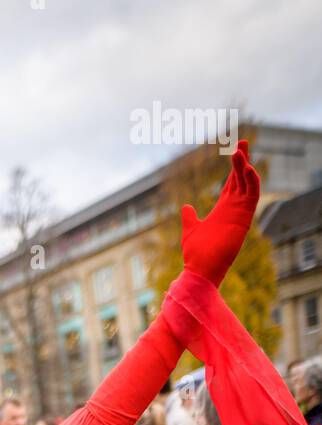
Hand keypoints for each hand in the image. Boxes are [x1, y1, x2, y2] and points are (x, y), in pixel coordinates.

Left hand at [181, 139, 260, 286]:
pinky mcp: (244, 218)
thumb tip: (186, 207)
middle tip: (243, 140)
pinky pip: (253, 195)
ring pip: (248, 183)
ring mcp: (240, 212)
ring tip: (239, 150)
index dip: (235, 166)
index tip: (236, 149)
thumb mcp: (191, 229)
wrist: (200, 270)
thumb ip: (190, 217)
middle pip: (242, 178)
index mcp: (223, 209)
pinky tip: (246, 167)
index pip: (232, 182)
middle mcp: (234, 209)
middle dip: (243, 159)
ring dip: (245, 166)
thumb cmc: (196, 255)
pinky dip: (252, 180)